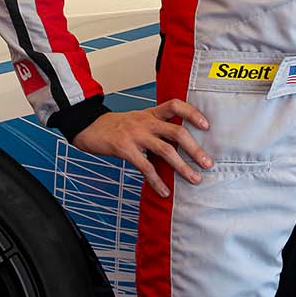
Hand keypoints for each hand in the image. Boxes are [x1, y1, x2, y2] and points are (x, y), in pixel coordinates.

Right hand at [72, 99, 212, 198]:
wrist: (87, 127)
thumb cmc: (116, 126)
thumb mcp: (139, 120)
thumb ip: (157, 128)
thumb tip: (180, 145)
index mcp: (151, 113)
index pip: (176, 105)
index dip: (193, 113)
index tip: (207, 125)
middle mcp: (146, 122)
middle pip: (177, 131)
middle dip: (195, 149)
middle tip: (208, 163)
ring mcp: (136, 135)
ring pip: (166, 150)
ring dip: (182, 167)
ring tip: (194, 179)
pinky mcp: (124, 148)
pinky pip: (145, 166)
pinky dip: (156, 180)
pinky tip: (164, 191)